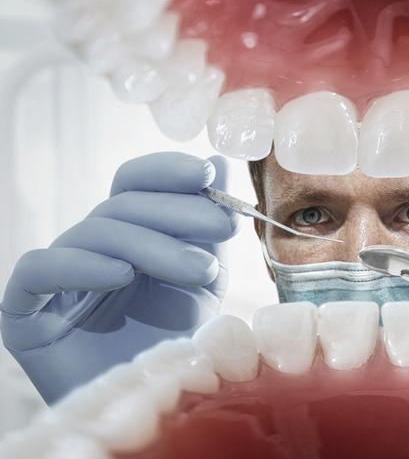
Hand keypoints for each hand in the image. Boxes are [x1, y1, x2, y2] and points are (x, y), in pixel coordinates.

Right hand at [0, 152, 237, 402]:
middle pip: (122, 204)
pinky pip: (40, 269)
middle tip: (225, 227)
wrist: (151, 406)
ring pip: (94, 233)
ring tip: (201, 271)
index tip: (208, 174)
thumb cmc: (178, 341)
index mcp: (129, 233)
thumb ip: (208, 223)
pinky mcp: (25, 310)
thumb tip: (219, 160)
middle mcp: (90, 246)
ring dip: (151, 245)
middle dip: (179, 212)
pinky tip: (121, 276)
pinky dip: (80, 265)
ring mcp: (57, 276)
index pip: (134, 181)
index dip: (167, 171)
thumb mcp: (205, 277)